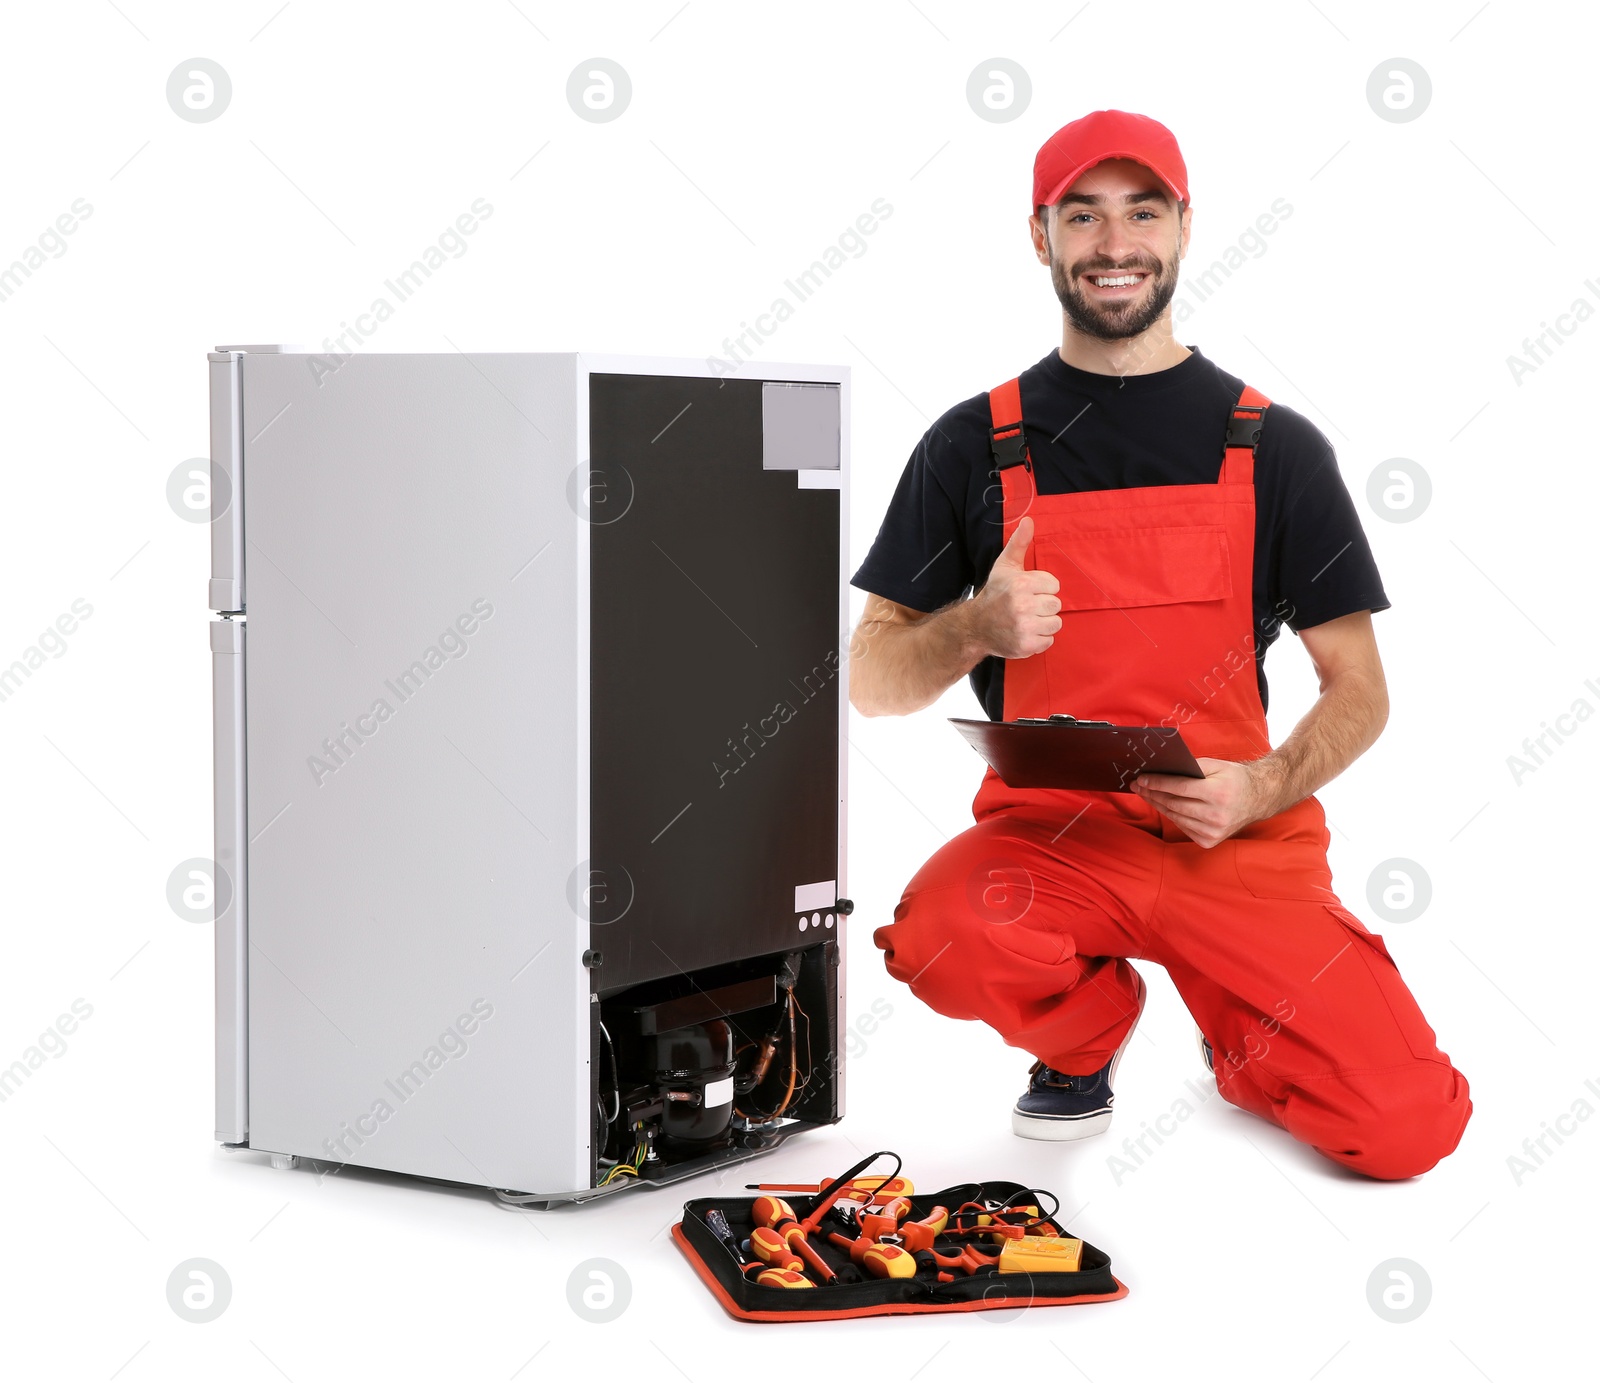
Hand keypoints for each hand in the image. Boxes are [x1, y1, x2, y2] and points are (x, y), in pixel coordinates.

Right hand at [968, 515, 1060, 658]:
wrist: (975, 626)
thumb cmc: (994, 594)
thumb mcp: (1005, 566)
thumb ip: (1019, 543)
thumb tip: (1029, 521)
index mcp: (1020, 584)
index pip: (1054, 585)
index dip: (1042, 587)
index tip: (1027, 591)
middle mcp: (1022, 606)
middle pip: (1056, 604)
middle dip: (1043, 605)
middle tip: (1026, 607)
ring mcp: (1024, 628)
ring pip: (1055, 623)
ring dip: (1044, 623)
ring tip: (1027, 620)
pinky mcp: (1025, 646)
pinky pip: (1049, 641)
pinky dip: (1039, 639)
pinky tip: (1025, 633)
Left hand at [1129, 756, 1280, 848]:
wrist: (1258, 799)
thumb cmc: (1234, 779)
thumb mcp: (1216, 766)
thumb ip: (1190, 767)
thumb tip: (1162, 769)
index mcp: (1218, 794)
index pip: (1179, 789)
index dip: (1157, 784)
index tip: (1141, 779)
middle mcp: (1216, 816)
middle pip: (1174, 804)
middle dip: (1152, 794)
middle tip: (1137, 786)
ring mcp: (1213, 831)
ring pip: (1175, 817)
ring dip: (1158, 805)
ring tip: (1146, 794)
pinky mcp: (1209, 841)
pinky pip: (1182, 827)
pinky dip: (1172, 816)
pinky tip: (1164, 806)